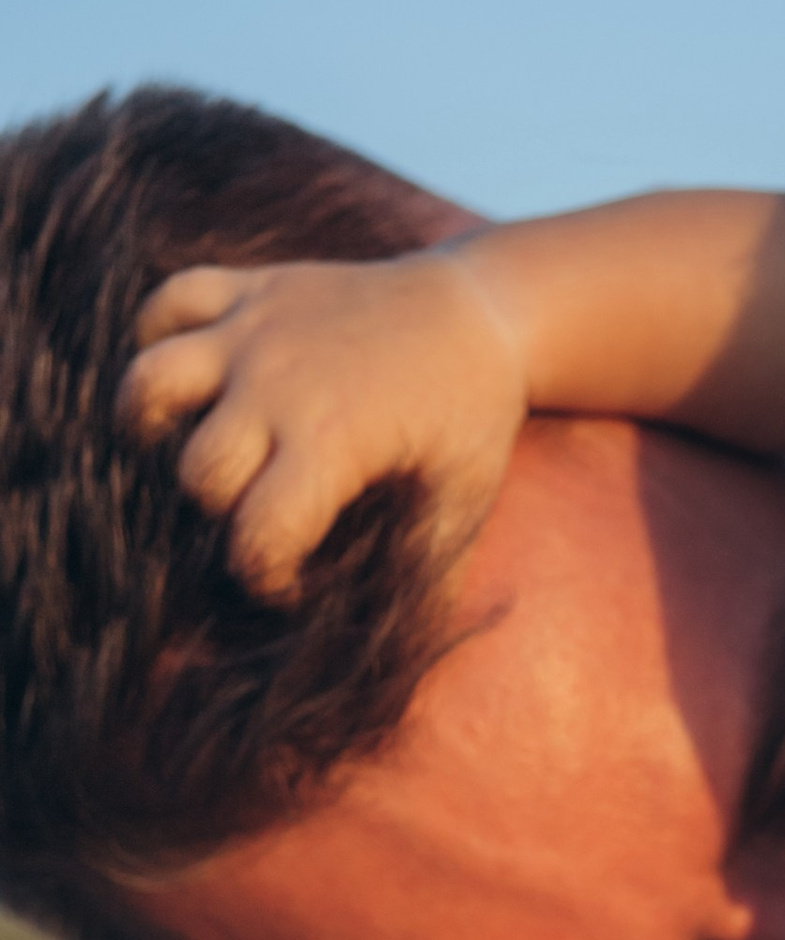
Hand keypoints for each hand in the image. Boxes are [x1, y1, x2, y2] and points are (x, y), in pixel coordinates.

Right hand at [122, 246, 528, 596]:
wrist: (479, 308)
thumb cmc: (471, 413)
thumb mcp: (463, 499)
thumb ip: (430, 574)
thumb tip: (405, 655)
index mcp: (331, 441)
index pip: (256, 535)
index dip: (264, 578)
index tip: (288, 582)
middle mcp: (276, 383)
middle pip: (199, 472)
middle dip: (219, 515)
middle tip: (255, 517)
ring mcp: (254, 329)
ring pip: (152, 381)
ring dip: (150, 423)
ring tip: (175, 449)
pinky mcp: (249, 284)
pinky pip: (168, 300)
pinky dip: (153, 332)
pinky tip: (184, 374)